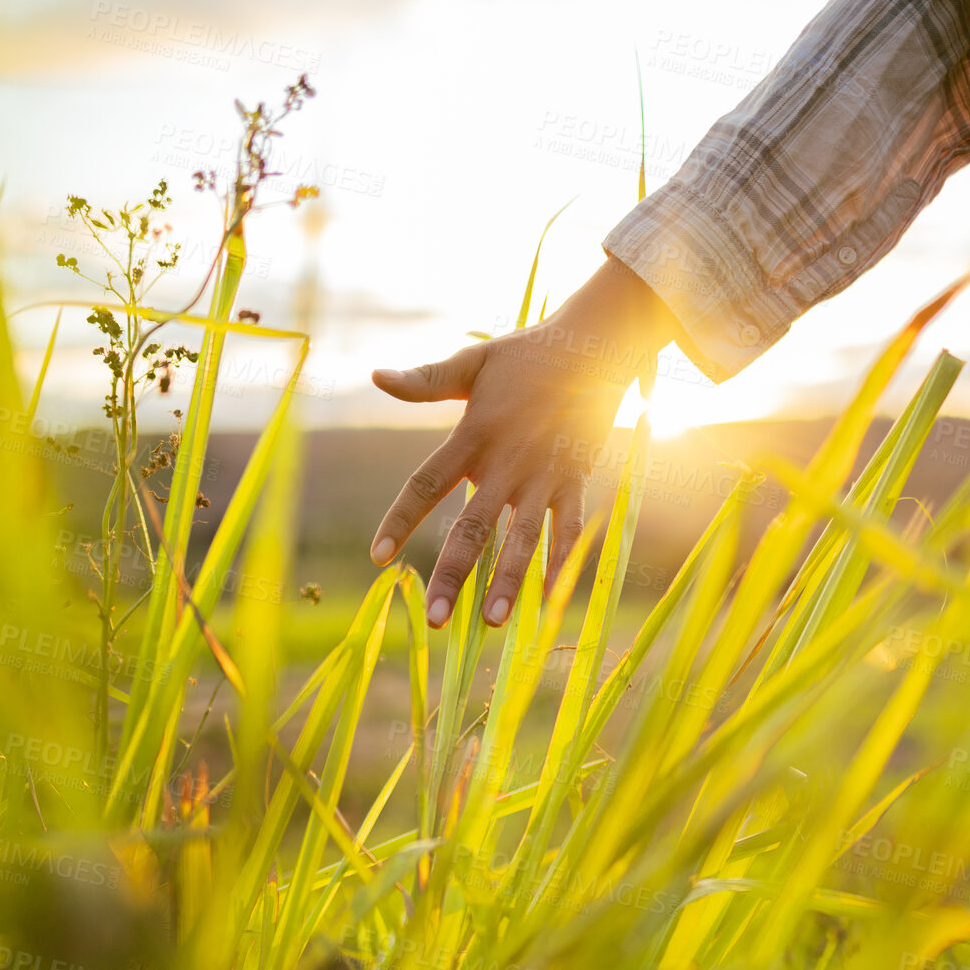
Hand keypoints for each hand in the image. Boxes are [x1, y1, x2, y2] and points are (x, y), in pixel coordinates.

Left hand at [369, 256, 676, 628]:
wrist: (594, 346)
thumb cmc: (526, 355)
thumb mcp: (472, 363)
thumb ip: (425, 380)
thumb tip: (374, 376)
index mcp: (473, 436)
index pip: (425, 485)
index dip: (400, 521)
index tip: (378, 558)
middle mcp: (505, 463)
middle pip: (473, 528)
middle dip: (453, 575)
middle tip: (435, 620)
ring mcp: (543, 477)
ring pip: (522, 539)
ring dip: (508, 582)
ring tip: (492, 623)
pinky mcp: (575, 481)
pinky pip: (569, 529)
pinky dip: (563, 563)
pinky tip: (551, 599)